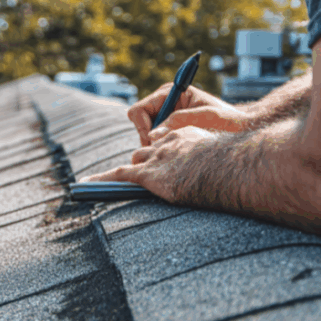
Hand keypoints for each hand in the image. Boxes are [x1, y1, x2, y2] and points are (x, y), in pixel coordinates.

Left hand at [79, 126, 219, 203]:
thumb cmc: (232, 166)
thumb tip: (225, 177)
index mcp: (185, 136)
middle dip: (145, 161)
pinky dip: (102, 179)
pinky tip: (87, 184)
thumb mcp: (225, 158)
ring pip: (136, 161)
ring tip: (114, 181)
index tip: (167, 160)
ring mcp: (157, 158)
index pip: (166, 141)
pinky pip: (120, 175)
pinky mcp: (149, 174)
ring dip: (129, 171)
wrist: (225, 168)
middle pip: (148, 150)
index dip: (163, 152)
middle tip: (149, 174)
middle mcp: (168, 144)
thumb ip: (214, 159)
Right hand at [128, 84, 249, 145]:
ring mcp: (165, 118)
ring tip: (177, 152)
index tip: (155, 142)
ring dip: (156, 146)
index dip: (143, 128)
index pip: (139, 110)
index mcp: (170, 93)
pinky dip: (162, 150)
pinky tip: (178, 154)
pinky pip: (155, 144)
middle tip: (167, 151)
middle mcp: (164, 103)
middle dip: (148, 140)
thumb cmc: (228, 119)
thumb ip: (179, 122)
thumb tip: (153, 135)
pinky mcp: (169, 131)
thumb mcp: (205, 118)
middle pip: (139, 125)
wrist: (241, 129)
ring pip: (145, 137)